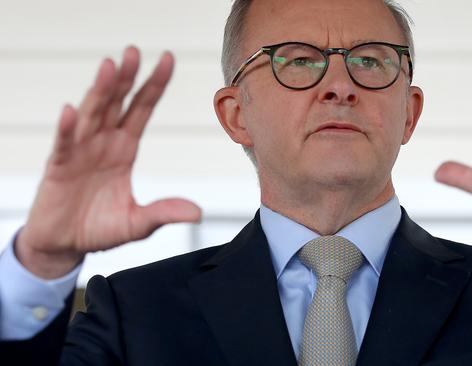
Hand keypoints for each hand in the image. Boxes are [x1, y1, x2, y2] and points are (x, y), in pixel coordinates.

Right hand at [15, 46, 201, 278]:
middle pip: (117, 103)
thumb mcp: (139, 223)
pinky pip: (64, 144)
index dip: (154, 85)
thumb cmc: (100, 229)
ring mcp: (80, 151)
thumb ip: (164, 213)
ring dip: (101, 90)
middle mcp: (103, 143)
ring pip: (92, 114)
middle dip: (126, 77)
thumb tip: (197, 213)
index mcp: (124, 148)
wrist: (65, 245)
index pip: (142, 109)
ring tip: (110, 66)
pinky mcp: (59, 167)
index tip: (168, 60)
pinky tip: (73, 111)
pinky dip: (68, 128)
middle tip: (135, 51)